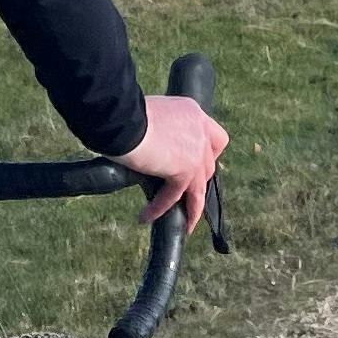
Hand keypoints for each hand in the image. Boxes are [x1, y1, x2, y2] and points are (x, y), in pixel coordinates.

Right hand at [115, 92, 227, 231]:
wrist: (123, 119)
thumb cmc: (125, 113)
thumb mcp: (152, 114)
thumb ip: (162, 129)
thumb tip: (153, 145)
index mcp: (193, 112)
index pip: (215, 137)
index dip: (209, 153)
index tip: (196, 163)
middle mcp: (199, 130)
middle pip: (208, 165)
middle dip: (197, 182)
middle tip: (184, 194)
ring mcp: (196, 152)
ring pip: (199, 187)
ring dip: (191, 208)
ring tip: (185, 224)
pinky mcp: (184, 170)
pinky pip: (174, 195)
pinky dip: (159, 207)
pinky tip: (146, 216)